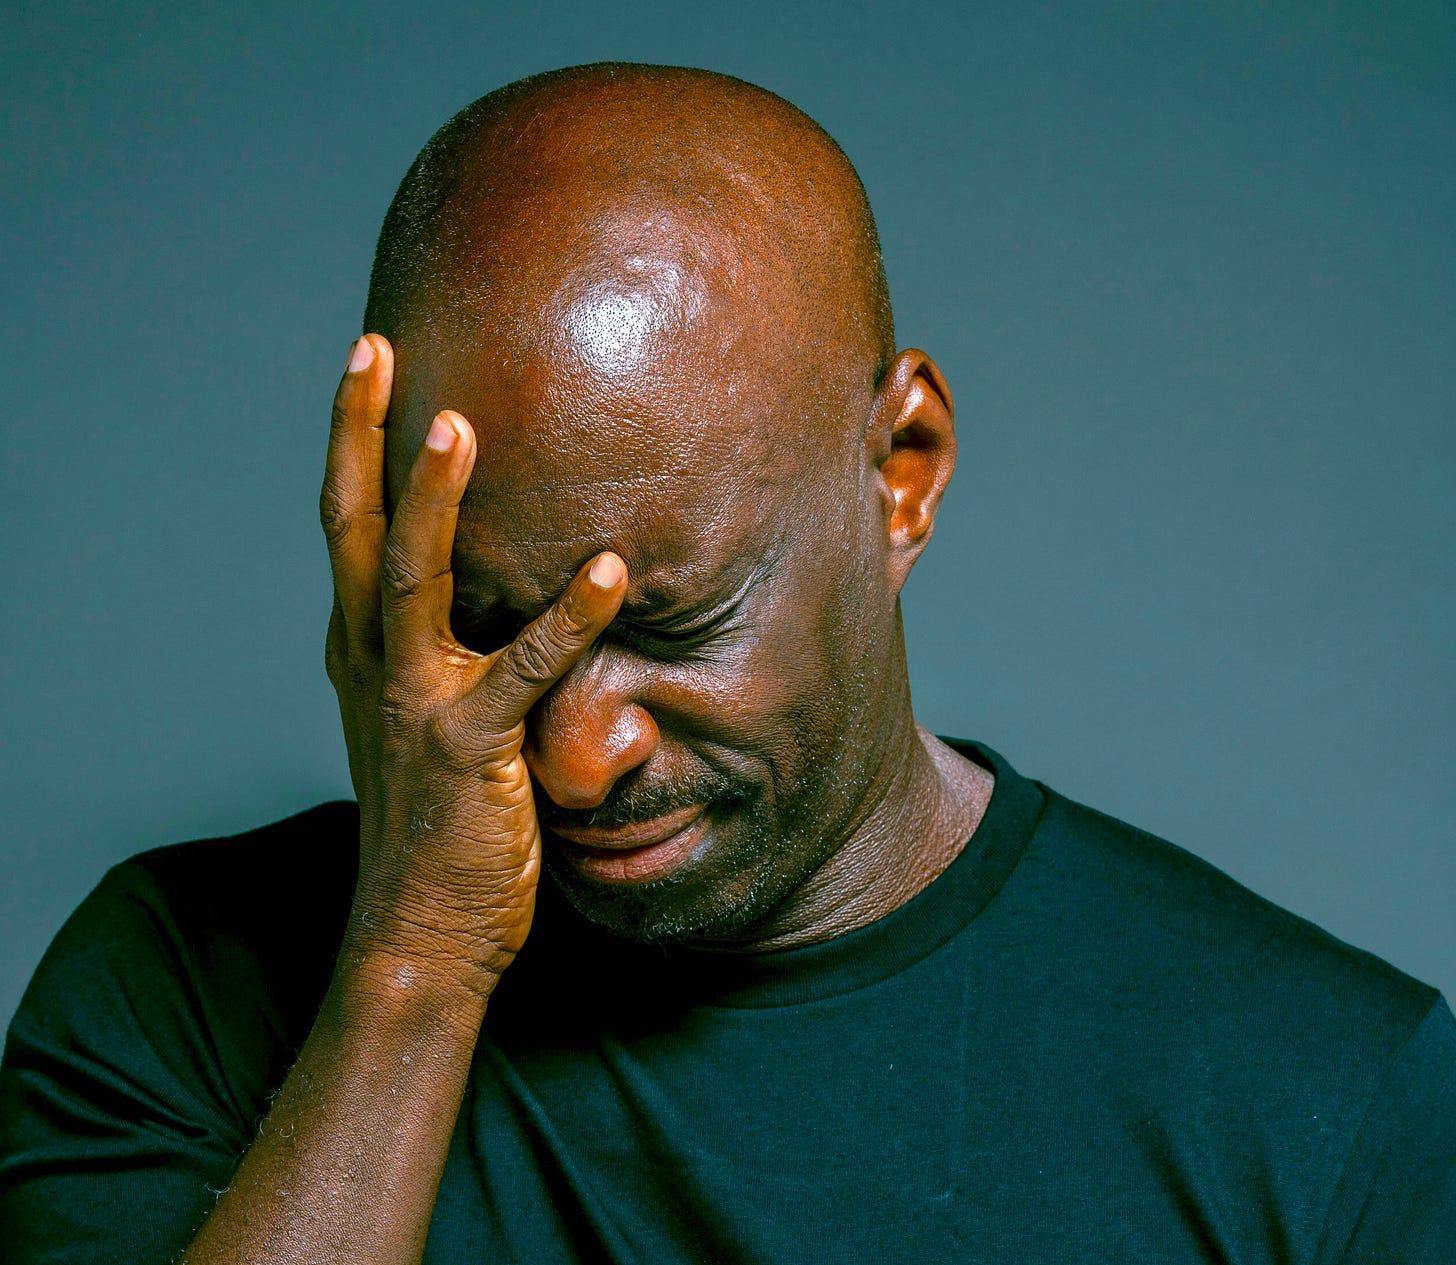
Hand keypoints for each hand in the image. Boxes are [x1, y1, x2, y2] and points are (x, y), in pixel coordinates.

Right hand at [319, 334, 626, 997]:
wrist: (416, 934)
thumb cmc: (434, 825)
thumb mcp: (422, 723)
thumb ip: (443, 655)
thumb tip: (492, 601)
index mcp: (362, 651)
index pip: (346, 526)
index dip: (352, 443)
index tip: (368, 363)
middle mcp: (373, 664)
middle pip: (352, 529)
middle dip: (358, 436)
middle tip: (371, 351)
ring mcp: (414, 705)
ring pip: (413, 584)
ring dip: (432, 504)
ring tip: (457, 426)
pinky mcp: (468, 751)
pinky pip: (523, 671)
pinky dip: (567, 619)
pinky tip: (612, 571)